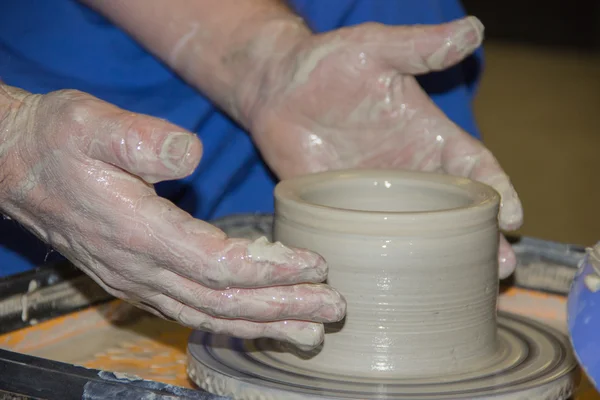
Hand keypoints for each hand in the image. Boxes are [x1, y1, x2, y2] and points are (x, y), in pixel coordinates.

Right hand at [0, 87, 344, 347]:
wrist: (16, 165)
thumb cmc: (57, 142)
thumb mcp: (92, 125)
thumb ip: (140, 140)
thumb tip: (191, 153)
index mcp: (138, 232)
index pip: (219, 267)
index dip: (271, 272)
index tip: (316, 267)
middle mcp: (140, 268)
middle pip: (224, 302)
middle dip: (283, 308)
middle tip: (332, 311)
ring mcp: (138, 279)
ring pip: (209, 316)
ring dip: (264, 324)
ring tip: (308, 333)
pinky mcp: (138, 278)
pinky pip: (191, 311)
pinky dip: (231, 321)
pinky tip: (257, 323)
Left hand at [245, 17, 522, 278]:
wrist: (277, 86)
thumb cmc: (329, 62)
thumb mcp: (377, 48)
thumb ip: (421, 47)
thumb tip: (475, 30)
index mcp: (426, 136)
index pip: (473, 168)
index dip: (497, 191)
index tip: (513, 216)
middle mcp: (407, 172)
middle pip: (454, 212)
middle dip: (481, 238)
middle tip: (502, 265)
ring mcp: (374, 195)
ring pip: (417, 233)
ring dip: (441, 257)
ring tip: (466, 282)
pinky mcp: (339, 207)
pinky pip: (367, 237)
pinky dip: (384, 259)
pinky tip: (396, 282)